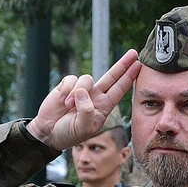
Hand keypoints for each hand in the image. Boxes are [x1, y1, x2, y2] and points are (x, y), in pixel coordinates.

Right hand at [26, 49, 141, 150]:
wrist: (49, 132)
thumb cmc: (69, 133)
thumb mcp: (82, 128)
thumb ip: (86, 112)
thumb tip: (83, 92)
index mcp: (104, 107)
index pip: (119, 89)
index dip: (129, 78)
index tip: (138, 66)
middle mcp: (95, 96)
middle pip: (112, 76)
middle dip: (122, 65)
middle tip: (134, 53)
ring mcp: (82, 90)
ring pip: (87, 78)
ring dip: (77, 92)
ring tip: (68, 106)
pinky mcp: (67, 85)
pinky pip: (71, 79)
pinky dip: (67, 90)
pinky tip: (62, 101)